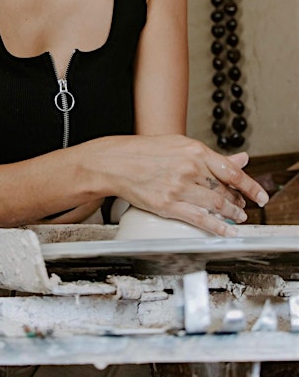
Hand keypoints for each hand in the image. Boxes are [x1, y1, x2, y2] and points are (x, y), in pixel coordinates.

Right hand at [82, 135, 268, 236]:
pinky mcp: (167, 205)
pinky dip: (217, 227)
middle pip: (224, 189)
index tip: (260, 194)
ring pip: (215, 205)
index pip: (232, 171)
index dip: (250, 186)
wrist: (116, 162)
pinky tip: (226, 230)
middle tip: (242, 206)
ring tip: (237, 217)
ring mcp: (178, 188)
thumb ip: (212, 157)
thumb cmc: (145, 152)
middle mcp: (189, 168)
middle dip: (238, 201)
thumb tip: (241, 159)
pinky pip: (199, 219)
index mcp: (194, 151)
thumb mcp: (180, 146)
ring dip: (231, 214)